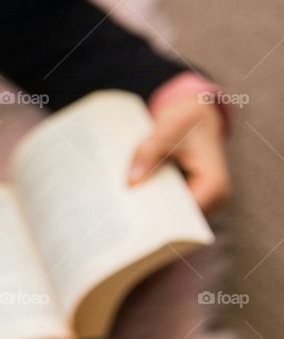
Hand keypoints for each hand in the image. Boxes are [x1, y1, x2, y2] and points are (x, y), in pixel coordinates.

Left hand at [129, 93, 229, 212]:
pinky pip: (173, 209)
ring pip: (175, 217)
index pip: (185, 215)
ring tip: (126, 213)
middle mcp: (215, 199)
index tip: (135, 221)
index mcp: (215, 185)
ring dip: (154, 212)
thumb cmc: (185, 121)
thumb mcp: (165, 131)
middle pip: (179, 220)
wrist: (195, 115)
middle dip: (153, 219)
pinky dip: (157, 204)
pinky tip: (135, 203)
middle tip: (124, 221)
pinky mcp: (194, 199)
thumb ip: (148, 154)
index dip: (160, 219)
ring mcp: (206, 201)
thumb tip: (132, 183)